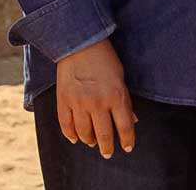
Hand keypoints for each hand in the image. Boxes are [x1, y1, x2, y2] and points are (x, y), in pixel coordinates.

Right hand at [55, 38, 136, 157]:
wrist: (79, 41)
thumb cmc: (104, 57)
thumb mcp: (120, 76)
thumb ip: (125, 100)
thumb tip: (132, 121)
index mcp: (115, 96)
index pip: (125, 127)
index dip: (127, 141)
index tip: (127, 147)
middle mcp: (97, 103)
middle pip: (104, 136)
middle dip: (107, 148)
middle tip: (108, 153)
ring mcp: (79, 103)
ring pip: (84, 134)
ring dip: (90, 141)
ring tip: (92, 142)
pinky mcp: (64, 100)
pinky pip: (66, 126)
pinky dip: (70, 135)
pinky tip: (75, 138)